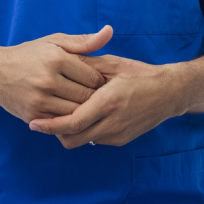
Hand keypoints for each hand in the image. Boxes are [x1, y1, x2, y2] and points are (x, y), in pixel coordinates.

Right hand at [0, 26, 112, 123]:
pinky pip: (61, 123)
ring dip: (83, 111)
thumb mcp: (54, 41)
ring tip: (87, 106)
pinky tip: (70, 113)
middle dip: (95, 98)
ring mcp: (39, 100)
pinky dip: (69, 120)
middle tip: (98, 97)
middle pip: (86, 97)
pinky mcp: (33, 116)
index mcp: (56, 59)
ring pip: (76, 113)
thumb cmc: (29, 54)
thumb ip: (84, 41)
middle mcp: (47, 80)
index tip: (99, 83)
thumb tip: (109, 32)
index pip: (93, 78)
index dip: (100, 81)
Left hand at [28, 54, 178, 147]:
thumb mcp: (113, 64)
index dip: (50, 126)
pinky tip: (81, 117)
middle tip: (40, 123)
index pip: (72, 122)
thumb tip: (61, 61)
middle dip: (54, 132)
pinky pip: (95, 139)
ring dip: (69, 132)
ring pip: (83, 141)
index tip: (33, 123)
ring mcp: (118, 134)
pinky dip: (85, 132)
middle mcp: (113, 122)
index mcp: (108, 101)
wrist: (169, 93)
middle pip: (73, 138)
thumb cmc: (140, 74)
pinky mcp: (122, 140)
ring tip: (59, 117)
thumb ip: (87, 65)